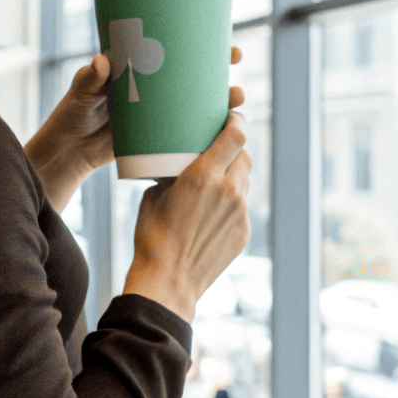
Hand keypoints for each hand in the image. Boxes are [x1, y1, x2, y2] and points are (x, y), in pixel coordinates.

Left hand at [26, 47, 245, 212]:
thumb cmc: (72, 116)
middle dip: (220, 66)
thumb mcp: (81, 94)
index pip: (175, 48)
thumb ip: (90, 79)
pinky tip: (223, 130)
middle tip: (235, 61)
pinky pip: (188, 130)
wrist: (70, 152)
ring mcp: (160, 113)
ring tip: (236, 100)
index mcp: (140, 69)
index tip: (220, 32)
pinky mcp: (160, 137)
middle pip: (196, 73)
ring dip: (222, 100)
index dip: (200, 40)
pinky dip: (207, 130)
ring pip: (199, 102)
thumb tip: (102, 62)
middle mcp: (155, 88)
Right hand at [123, 112, 251, 322]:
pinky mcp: (244, 231)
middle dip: (234, 148)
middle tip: (220, 148)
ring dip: (233, 175)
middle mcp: (228, 190)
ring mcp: (240, 212)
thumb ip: (172, 176)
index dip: (237, 120)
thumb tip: (175, 167)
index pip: (235, 135)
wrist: (168, 282)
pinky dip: (231, 202)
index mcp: (203, 176)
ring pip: (244, 181)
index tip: (232, 115)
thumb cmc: (153, 238)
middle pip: (244, 155)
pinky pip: (242, 207)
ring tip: (214, 181)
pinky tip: (213, 211)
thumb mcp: (154, 196)